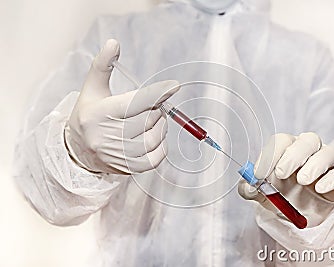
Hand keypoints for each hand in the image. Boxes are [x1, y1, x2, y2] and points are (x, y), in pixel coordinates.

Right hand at [64, 39, 179, 173]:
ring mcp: (117, 155)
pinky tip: (153, 137)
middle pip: (148, 119)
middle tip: (152, 105)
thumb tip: (114, 43)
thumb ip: (102, 65)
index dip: (157, 93)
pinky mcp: (127, 168)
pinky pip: (156, 157)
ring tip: (151, 120)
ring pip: (154, 137)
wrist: (77, 150)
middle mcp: (106, 137)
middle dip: (156, 108)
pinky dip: (161, 145)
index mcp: (98, 114)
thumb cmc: (89, 114)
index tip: (174, 86)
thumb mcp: (92, 89)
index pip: (134, 103)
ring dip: (160, 125)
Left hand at [238, 132, 333, 226]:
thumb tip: (249, 186)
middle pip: (308, 140)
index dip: (270, 155)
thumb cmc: (279, 195)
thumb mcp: (259, 194)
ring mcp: (326, 163)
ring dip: (314, 165)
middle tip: (281, 173)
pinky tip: (320, 189)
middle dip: (293, 155)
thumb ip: (248, 188)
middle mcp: (308, 151)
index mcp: (287, 149)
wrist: (298, 214)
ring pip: (328, 152)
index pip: (281, 141)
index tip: (259, 173)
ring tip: (302, 181)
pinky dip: (332, 179)